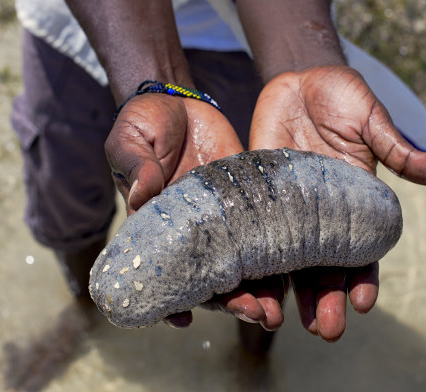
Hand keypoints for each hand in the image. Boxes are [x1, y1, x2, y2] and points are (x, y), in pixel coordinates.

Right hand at [106, 93, 286, 328]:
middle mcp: (193, 232)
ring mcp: (223, 220)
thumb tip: (142, 193)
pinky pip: (265, 233)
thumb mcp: (130, 138)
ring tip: (277, 311)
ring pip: (243, 264)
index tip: (183, 320)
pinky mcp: (248, 202)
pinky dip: (278, 257)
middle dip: (232, 300)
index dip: (170, 299)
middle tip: (257, 314)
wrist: (179, 103)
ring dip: (260, 290)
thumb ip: (135, 164)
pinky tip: (295, 275)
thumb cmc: (145, 123)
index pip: (164, 270)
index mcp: (159, 225)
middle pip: (212, 277)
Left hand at [249, 65, 425, 340]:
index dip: (362, 277)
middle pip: (323, 265)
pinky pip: (252, 230)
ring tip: (281, 321)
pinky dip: (251, 255)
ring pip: (286, 258)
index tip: (362, 302)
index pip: (360, 249)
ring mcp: (286, 207)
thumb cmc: (343, 98)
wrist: (299, 80)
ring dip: (286, 291)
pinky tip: (245, 280)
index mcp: (353, 202)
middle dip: (324, 298)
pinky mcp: (256, 193)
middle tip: (324, 330)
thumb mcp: (372, 122)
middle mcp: (320, 213)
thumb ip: (399, 150)